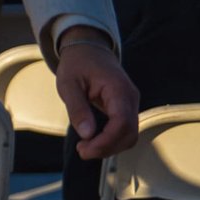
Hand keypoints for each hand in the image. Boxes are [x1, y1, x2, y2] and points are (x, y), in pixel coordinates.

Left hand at [57, 33, 139, 159]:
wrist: (88, 49)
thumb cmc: (77, 64)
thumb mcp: (68, 84)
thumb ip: (78, 109)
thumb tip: (87, 134)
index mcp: (118, 89)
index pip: (122, 123)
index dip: (106, 141)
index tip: (84, 149)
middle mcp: (130, 98)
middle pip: (129, 133)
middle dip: (107, 147)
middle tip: (82, 151)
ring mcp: (131, 103)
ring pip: (130, 134)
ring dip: (110, 146)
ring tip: (85, 147)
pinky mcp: (126, 107)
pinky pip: (125, 129)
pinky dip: (112, 139)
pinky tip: (93, 140)